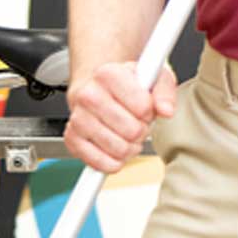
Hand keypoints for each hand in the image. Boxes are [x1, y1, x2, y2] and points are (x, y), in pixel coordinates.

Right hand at [66, 56, 175, 176]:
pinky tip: (114, 147)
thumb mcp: (153, 78)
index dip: (150, 112)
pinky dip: (114, 161)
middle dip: (141, 131)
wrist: (98, 90)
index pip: (143, 107)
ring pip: (119, 149)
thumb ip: (164, 91)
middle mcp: (88, 95)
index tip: (144, 107)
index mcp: (108, 74)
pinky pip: (102, 163)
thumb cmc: (128, 85)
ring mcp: (77, 119)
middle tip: (135, 122)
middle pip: (132, 131)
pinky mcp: (72, 140)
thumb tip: (166, 110)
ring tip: (125, 133)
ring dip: (129, 147)